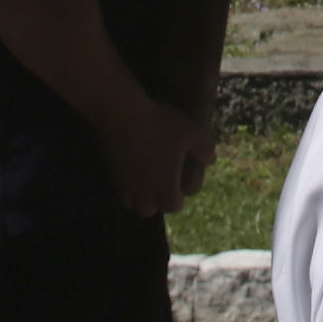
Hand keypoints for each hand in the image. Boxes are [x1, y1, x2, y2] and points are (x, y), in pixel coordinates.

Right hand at [96, 98, 218, 217]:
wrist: (122, 112)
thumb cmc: (160, 124)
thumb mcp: (191, 132)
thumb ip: (205, 149)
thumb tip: (211, 161)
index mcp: (164, 187)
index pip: (173, 207)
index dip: (178, 198)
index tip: (180, 186)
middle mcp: (142, 192)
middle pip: (149, 210)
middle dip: (157, 201)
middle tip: (163, 184)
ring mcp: (123, 184)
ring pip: (131, 203)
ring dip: (140, 197)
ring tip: (147, 180)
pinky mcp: (111, 173)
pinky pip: (119, 189)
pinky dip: (127, 187)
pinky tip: (132, 171)